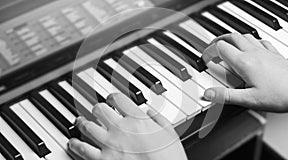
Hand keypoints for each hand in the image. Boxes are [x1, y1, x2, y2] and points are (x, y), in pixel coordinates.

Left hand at [68, 93, 186, 159]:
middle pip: (99, 109)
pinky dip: (75, 145)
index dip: (113, 96)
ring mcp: (110, 145)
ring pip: (87, 127)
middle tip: (97, 109)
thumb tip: (149, 111)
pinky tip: (73, 143)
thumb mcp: (170, 132)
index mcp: (137, 119)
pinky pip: (83, 150)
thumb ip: (158, 118)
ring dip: (82, 122)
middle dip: (97, 107)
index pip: (118, 99)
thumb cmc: (169, 157)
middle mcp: (120, 129)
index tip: (112, 98)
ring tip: (80, 121)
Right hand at [202, 33, 287, 112]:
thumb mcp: (248, 99)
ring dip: (234, 39)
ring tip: (228, 46)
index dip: (210, 51)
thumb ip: (226, 96)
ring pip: (245, 36)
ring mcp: (265, 52)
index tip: (206, 58)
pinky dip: (251, 41)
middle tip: (213, 47)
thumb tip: (208, 93)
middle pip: (232, 37)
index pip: (221, 48)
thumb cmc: (280, 95)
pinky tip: (252, 48)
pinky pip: (260, 40)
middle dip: (219, 40)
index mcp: (244, 63)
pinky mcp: (274, 54)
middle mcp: (254, 53)